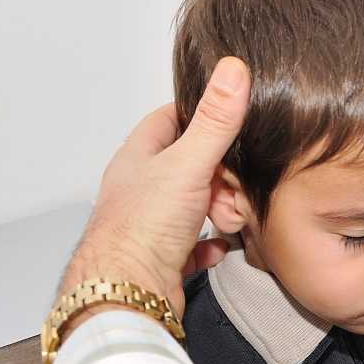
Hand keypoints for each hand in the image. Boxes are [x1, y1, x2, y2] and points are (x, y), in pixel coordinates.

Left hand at [57, 57, 250, 325]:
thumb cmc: (144, 228)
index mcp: (138, 159)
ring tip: (230, 219)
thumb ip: (216, 120)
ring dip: (220, 209)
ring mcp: (149, 224)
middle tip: (235, 186)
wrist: (128, 294)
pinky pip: (193, 245)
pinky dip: (210, 244)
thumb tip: (233, 69)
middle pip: (188, 166)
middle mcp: (140, 189)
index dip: (198, 116)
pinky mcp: (160, 258)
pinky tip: (219, 246)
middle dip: (221, 174)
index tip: (228, 118)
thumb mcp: (188, 163)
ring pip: (193, 205)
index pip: (167, 121)